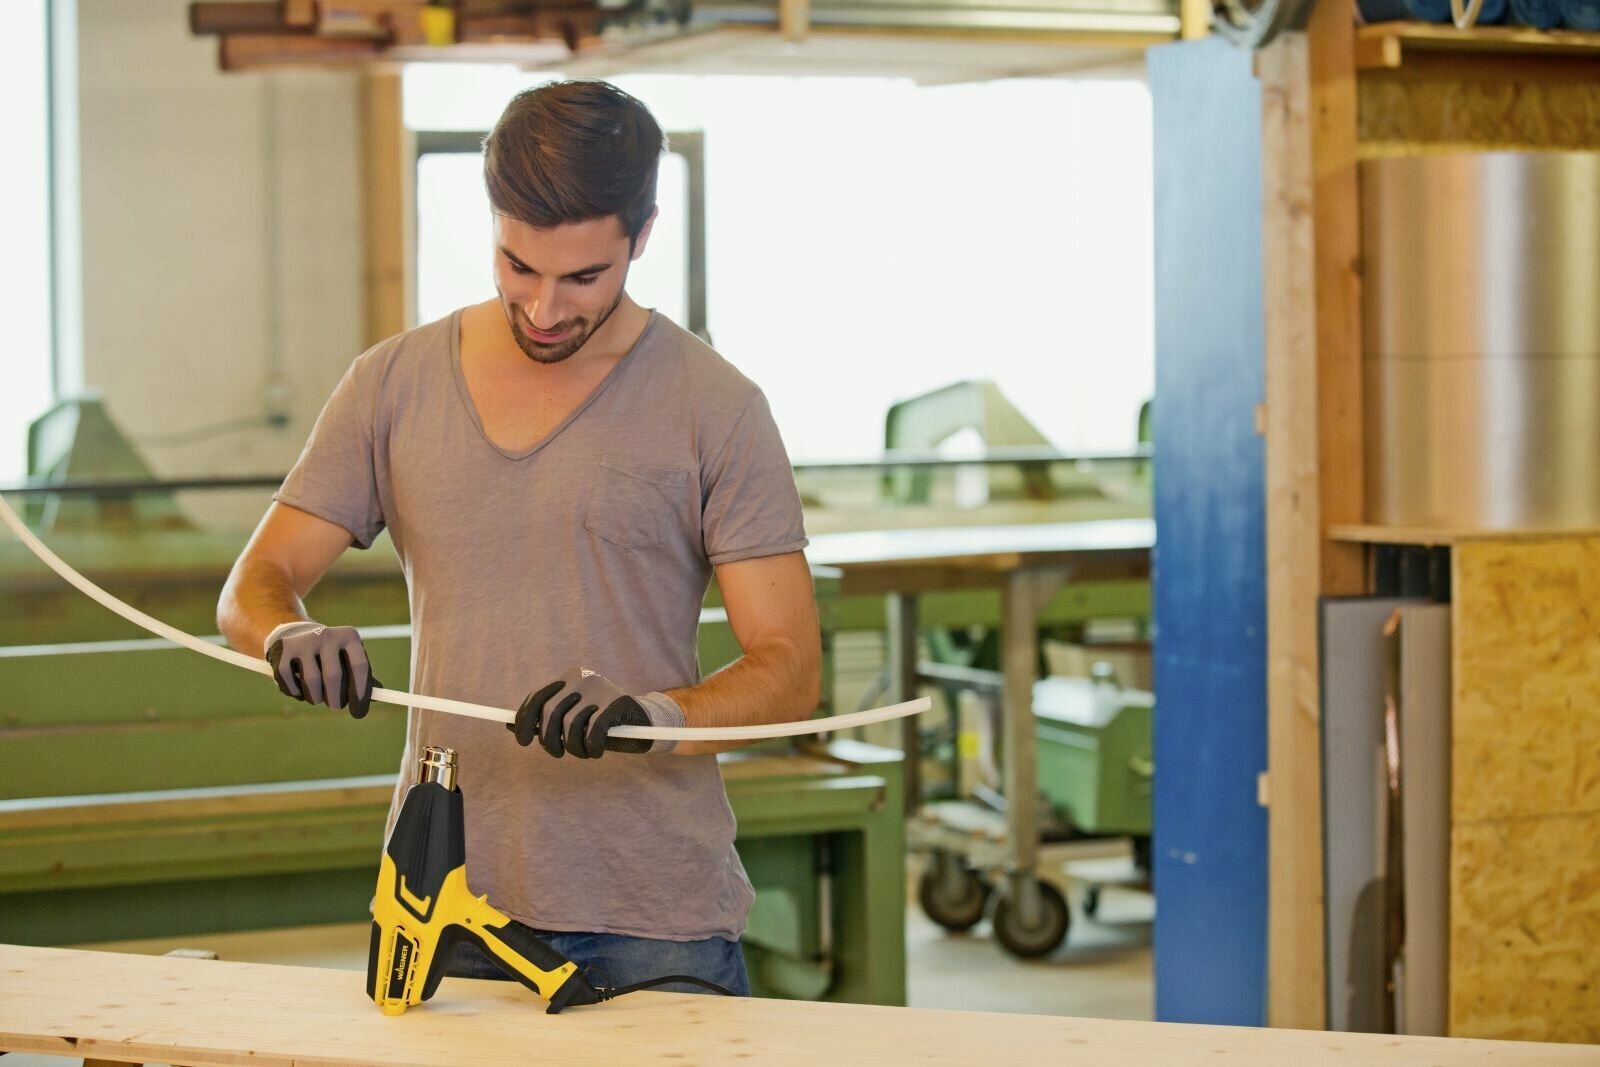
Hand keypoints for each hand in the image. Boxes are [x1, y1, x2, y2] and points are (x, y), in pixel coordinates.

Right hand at [264, 621, 381, 719]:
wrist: (296, 635)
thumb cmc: (331, 656)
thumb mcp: (349, 661)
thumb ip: (365, 678)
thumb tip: (379, 695)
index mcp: (349, 636)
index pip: (359, 666)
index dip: (361, 693)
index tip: (359, 713)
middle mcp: (326, 635)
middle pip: (333, 676)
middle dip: (336, 699)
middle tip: (336, 707)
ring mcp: (303, 642)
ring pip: (312, 682)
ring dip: (316, 698)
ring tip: (318, 697)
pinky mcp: (282, 651)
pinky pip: (291, 684)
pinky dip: (297, 694)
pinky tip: (301, 689)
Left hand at [508, 667, 685, 758]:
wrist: (646, 721)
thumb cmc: (603, 724)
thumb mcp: (572, 719)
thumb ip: (545, 720)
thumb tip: (511, 726)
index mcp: (568, 678)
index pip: (536, 697)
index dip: (525, 720)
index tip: (523, 741)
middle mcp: (581, 678)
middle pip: (550, 713)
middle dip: (549, 740)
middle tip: (558, 753)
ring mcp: (600, 690)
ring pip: (570, 726)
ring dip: (574, 748)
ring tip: (585, 752)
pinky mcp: (616, 704)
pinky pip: (592, 732)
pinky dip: (592, 747)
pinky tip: (598, 751)